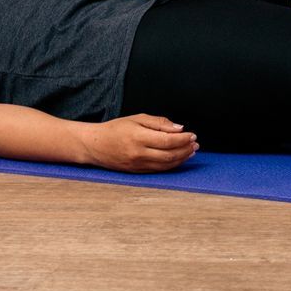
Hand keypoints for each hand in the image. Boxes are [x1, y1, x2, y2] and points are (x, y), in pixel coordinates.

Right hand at [82, 114, 197, 171]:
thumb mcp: (136, 118)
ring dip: (181, 158)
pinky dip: (171, 165)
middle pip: (169, 154)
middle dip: (185, 149)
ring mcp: (138, 165)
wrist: (95, 145)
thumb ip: (159, 122)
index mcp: (138, 137)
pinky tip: (178, 159)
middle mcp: (139, 153)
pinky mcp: (137, 172)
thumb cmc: (116, 129)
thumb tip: (179, 128)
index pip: (167, 140)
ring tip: (191, 151)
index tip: (192, 134)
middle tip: (195, 143)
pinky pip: (159, 170)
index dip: (183, 139)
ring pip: (166, 165)